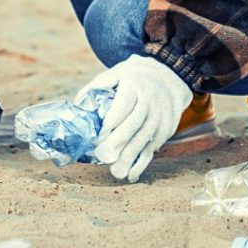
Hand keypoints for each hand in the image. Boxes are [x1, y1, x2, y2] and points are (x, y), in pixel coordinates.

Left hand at [78, 55, 191, 180]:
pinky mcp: (167, 127)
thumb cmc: (134, 77)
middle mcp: (151, 98)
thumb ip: (97, 87)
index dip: (110, 123)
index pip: (123, 105)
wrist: (170, 76)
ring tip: (115, 171)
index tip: (97, 139)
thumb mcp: (117, 73)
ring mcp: (161, 114)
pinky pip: (154, 146)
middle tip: (102, 156)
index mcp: (135, 84)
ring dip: (130, 156)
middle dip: (118, 142)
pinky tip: (131, 175)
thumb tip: (77, 107)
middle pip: (135, 123)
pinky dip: (142, 163)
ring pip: (145, 137)